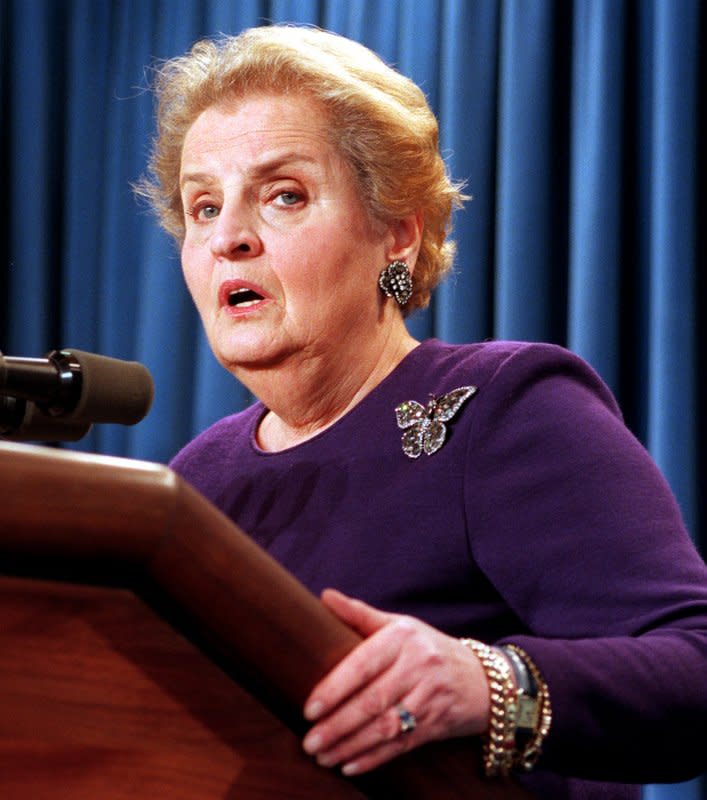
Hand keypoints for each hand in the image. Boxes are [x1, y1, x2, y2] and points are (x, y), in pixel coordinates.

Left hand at [302, 589, 490, 775]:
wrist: (480, 677)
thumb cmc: (425, 647)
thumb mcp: (399, 625)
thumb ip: (360, 614)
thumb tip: (325, 596)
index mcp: (403, 637)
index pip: (364, 664)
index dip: (335, 688)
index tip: (309, 708)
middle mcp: (419, 666)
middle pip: (373, 701)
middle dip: (338, 724)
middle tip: (309, 741)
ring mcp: (431, 697)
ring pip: (385, 727)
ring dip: (351, 745)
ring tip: (322, 756)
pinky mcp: (438, 724)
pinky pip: (401, 745)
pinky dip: (374, 758)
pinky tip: (349, 766)